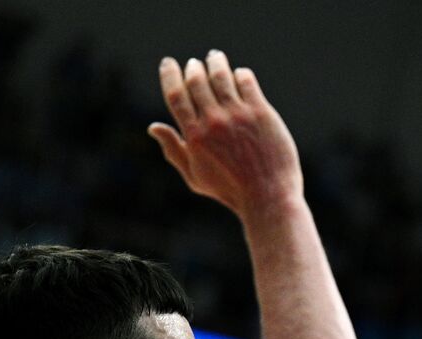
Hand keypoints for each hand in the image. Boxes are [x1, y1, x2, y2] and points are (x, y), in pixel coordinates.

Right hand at [149, 51, 302, 222]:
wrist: (268, 197)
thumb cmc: (230, 191)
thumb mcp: (195, 177)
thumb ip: (174, 150)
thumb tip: (153, 127)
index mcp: (194, 136)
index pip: (175, 94)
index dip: (169, 74)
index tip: (169, 63)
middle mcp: (213, 122)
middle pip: (196, 81)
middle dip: (193, 68)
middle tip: (195, 64)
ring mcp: (238, 115)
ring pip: (221, 75)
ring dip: (215, 62)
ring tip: (214, 58)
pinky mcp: (261, 112)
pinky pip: (246, 81)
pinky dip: (240, 74)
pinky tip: (239, 75)